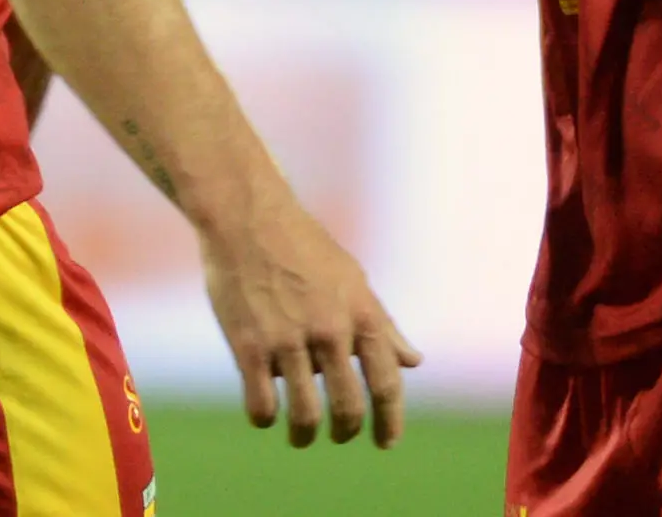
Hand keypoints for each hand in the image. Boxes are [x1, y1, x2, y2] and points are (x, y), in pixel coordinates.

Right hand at [196, 193, 420, 447]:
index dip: (391, 421)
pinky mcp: (249, 347)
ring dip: (305, 435)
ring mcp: (289, 341)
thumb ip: (382, 325)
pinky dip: (266, 419)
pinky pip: (262, 405)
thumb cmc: (304, 247)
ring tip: (301, 438)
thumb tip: (414, 362)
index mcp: (361, 314)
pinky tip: (266, 415)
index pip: (387, 383)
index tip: (386, 443)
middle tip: (339, 436)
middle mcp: (330, 331)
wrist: (248, 218)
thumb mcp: (353, 280)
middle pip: (349, 408)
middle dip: (345, 431)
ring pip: (305, 415)